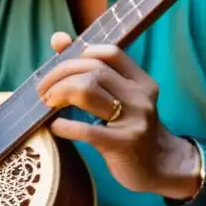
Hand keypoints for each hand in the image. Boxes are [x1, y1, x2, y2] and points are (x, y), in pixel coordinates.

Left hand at [36, 32, 199, 197]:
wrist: (162, 167)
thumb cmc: (132, 129)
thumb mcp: (122, 98)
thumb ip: (92, 70)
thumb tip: (58, 39)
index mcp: (141, 82)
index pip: (110, 53)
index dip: (80, 54)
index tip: (61, 67)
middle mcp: (140, 96)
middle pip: (93, 70)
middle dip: (60, 75)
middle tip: (44, 90)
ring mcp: (134, 120)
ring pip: (88, 91)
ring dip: (60, 93)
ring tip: (48, 103)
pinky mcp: (123, 144)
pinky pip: (87, 130)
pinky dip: (65, 126)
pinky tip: (54, 126)